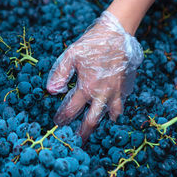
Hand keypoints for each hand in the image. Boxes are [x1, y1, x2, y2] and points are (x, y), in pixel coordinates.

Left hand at [46, 11, 143, 142]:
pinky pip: (120, 106)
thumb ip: (60, 73)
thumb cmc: (92, 44)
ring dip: (102, 125)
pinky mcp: (125, 89)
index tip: (57, 124)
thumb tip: (51, 91)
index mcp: (87, 87)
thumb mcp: (71, 54)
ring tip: (95, 131)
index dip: (62, 119)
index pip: (71, 110)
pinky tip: (110, 114)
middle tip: (76, 142)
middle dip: (82, 134)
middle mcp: (102, 94)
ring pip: (110, 116)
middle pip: (92, 121)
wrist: (117, 34)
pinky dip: (115, 113)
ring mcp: (116, 93)